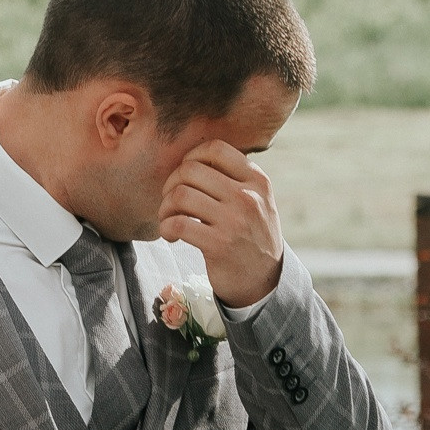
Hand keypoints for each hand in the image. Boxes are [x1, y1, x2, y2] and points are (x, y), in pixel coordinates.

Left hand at [159, 139, 284, 309]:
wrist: (264, 280)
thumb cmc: (252, 235)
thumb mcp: (258, 200)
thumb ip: (235, 178)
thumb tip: (192, 159)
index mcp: (256, 180)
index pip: (215, 149)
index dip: (191, 157)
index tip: (185, 175)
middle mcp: (247, 197)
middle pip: (190, 170)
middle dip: (171, 184)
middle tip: (171, 201)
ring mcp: (234, 221)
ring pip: (180, 195)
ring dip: (165, 207)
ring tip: (168, 218)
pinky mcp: (218, 245)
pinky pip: (177, 223)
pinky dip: (166, 227)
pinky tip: (171, 234)